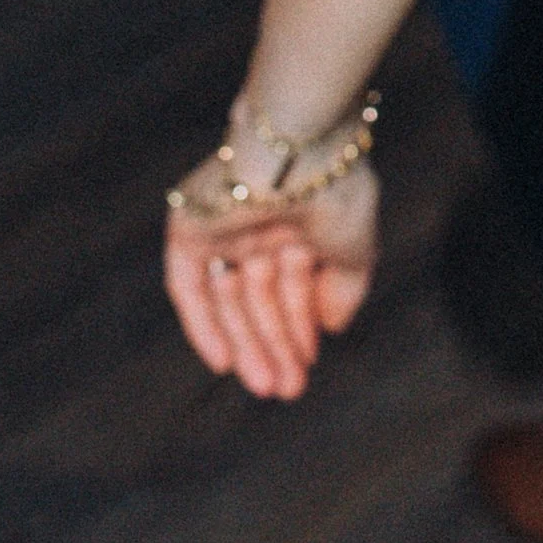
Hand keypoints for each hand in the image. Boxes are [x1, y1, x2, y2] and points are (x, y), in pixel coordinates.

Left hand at [163, 154, 378, 398]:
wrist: (295, 151)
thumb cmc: (335, 192)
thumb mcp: (354, 251)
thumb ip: (344, 290)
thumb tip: (332, 328)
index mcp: (297, 225)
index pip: (292, 287)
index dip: (299, 328)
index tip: (308, 365)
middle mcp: (258, 228)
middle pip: (259, 301)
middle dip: (274, 346)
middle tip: (286, 391)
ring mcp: (221, 229)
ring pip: (229, 300)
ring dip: (247, 344)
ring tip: (266, 386)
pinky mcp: (188, 229)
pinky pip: (188, 288)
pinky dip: (204, 325)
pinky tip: (223, 362)